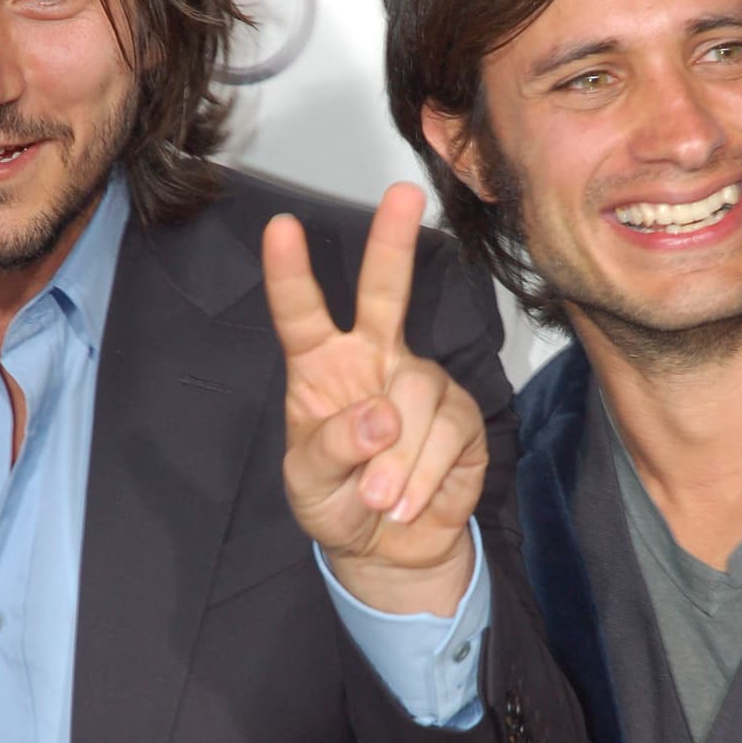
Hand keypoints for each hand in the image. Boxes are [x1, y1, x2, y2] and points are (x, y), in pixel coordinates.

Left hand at [262, 182, 486, 615]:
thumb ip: (329, 449)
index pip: (302, 315)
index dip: (290, 274)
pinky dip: (421, 477)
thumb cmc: (337, 502)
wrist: (390, 548)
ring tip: (380, 500)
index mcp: (320, 367)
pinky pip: (445, 435)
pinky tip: (407, 503)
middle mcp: (374, 358)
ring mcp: (420, 382)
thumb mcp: (308, 485)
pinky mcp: (461, 415)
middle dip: (392, 242)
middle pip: (385, 293)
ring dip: (394, 463)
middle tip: (402, 194)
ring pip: (413, 398)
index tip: (280, 228)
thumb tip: (379, 417)